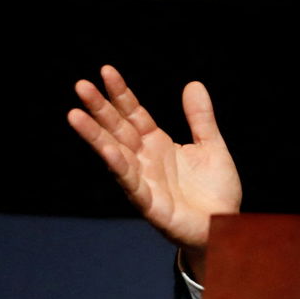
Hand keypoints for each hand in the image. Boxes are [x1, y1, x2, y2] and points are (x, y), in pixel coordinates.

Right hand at [67, 66, 241, 273]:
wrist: (225, 227)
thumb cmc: (216, 190)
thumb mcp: (211, 146)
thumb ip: (200, 118)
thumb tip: (193, 83)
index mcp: (157, 143)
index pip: (133, 114)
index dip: (121, 94)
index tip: (106, 71)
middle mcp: (145, 159)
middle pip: (117, 129)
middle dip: (99, 109)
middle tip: (81, 85)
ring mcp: (144, 181)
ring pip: (115, 154)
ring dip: (95, 136)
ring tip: (74, 115)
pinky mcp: (149, 203)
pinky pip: (131, 182)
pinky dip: (119, 166)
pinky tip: (107, 150)